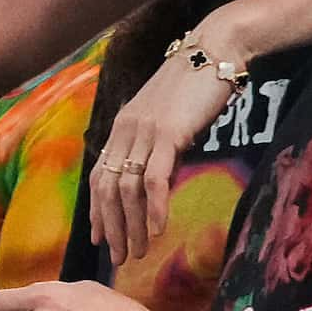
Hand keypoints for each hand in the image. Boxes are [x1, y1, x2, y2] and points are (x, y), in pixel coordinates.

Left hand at [89, 45, 235, 265]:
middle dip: (111, 228)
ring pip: (126, 189)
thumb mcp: (169, 122)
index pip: (99, 176)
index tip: (99, 240)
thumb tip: (158, 186)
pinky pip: (154, 178)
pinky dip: (154, 208)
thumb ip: (160, 151)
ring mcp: (144, 131)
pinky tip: (158, 230)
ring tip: (138, 253)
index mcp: (122, 127)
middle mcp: (126, 130)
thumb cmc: (196, 87)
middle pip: (107, 188)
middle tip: (119, 259)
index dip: (97, 210)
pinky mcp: (168, 133)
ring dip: (132, 226)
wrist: (215, 51)